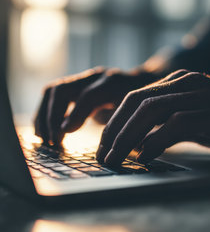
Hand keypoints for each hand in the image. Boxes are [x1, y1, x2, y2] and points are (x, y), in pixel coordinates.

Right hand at [34, 66, 158, 144]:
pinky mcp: (75, 86)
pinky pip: (52, 96)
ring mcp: (83, 79)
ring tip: (45, 140)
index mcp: (114, 83)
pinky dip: (44, 113)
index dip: (75, 114)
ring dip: (44, 116)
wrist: (143, 81)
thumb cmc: (143, 103)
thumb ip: (130, 130)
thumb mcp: (142, 114)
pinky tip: (44, 132)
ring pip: (53, 91)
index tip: (64, 133)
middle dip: (52, 116)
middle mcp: (95, 77)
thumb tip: (117, 154)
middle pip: (63, 89)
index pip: (89, 95)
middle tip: (53, 142)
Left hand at [96, 70, 209, 165]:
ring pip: (151, 110)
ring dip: (128, 136)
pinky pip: (176, 123)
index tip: (104, 143)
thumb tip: (137, 141)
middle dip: (115, 129)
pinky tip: (145, 156)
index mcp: (179, 81)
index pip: (136, 96)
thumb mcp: (195, 121)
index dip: (115, 120)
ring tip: (116, 158)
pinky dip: (156, 140)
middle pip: (137, 101)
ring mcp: (200, 93)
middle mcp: (186, 81)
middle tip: (103, 154)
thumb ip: (168, 124)